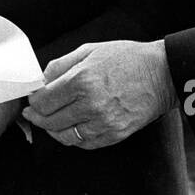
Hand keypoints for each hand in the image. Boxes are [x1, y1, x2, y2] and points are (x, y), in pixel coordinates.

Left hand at [23, 40, 175, 149]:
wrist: (161, 73)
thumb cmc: (126, 58)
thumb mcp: (88, 51)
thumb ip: (60, 66)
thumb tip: (40, 80)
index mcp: (81, 80)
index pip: (42, 101)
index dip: (33, 102)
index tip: (32, 100)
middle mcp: (90, 104)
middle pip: (50, 121)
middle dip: (37, 117)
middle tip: (33, 113)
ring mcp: (103, 122)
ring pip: (65, 136)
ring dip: (53, 130)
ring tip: (50, 122)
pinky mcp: (115, 134)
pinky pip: (84, 144)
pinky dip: (73, 138)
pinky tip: (71, 128)